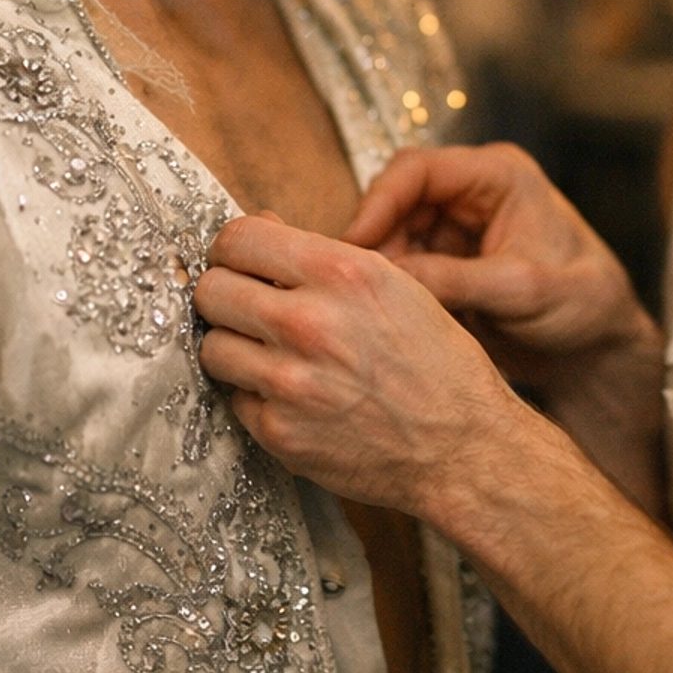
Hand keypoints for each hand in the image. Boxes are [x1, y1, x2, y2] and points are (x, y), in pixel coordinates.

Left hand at [194, 214, 531, 518]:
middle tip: (247, 311)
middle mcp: (308, 322)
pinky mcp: (279, 432)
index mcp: (340, 273)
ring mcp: (288, 382)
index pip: (237, 239)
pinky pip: (234, 400)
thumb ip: (321, 256)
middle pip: (210, 291)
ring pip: (211, 347)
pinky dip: (255, 398)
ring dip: (234, 350)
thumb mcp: (393, 285)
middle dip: (225, 297)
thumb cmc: (435, 363)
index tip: (240, 264)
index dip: (233, 251)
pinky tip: (292, 398)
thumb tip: (260, 226)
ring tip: (270, 357)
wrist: (461, 446)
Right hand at [345, 144, 655, 392]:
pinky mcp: (447, 259)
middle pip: (397, 199)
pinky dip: (395, 285)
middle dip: (377, 240)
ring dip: (384, 266)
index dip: (379, 201)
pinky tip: (394, 312)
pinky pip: (404, 263)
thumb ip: (457, 279)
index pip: (419, 169)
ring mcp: (458, 226)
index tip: (354, 243)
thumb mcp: (522, 290)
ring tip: (381, 304)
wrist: (597, 348)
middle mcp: (473, 191)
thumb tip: (390, 275)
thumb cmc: (583, 305)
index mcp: (499, 175)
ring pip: (393, 233)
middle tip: (362, 284)